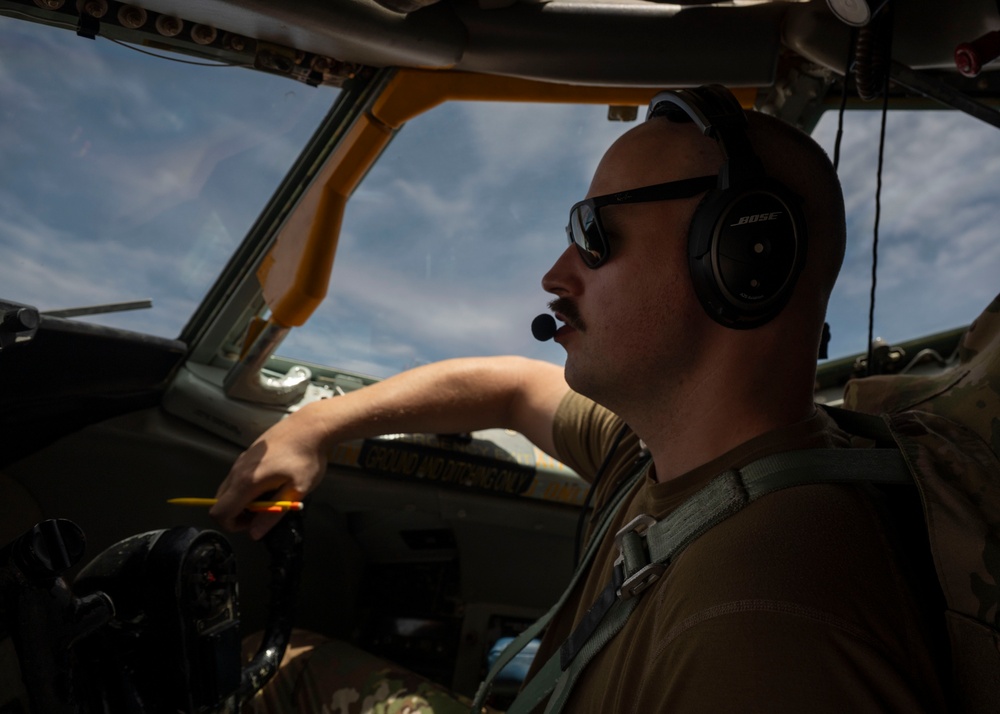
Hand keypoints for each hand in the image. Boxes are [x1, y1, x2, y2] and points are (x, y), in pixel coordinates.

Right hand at [211, 405, 329, 539]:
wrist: (309, 426)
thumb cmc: (306, 459)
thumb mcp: (296, 491)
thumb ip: (273, 514)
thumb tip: (254, 534)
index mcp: (246, 482)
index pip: (219, 512)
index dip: (232, 525)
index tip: (255, 522)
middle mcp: (237, 471)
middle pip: (220, 502)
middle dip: (237, 514)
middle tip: (263, 511)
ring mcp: (240, 461)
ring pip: (228, 489)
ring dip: (242, 500)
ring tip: (270, 495)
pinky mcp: (247, 454)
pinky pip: (236, 477)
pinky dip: (245, 487)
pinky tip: (270, 481)